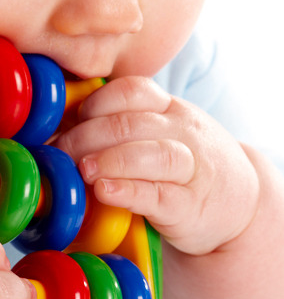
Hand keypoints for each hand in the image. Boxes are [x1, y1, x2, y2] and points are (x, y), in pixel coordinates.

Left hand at [55, 76, 259, 254]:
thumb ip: (123, 124)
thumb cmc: (183, 162)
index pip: (130, 91)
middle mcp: (182, 132)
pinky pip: (159, 196)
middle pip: (130, 124)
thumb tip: (61, 129)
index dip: (93, 105)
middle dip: (85, 137)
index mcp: (168, 109)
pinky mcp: (189, 206)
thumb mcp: (161, 131)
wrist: (239, 200)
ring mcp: (190, 169)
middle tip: (59, 153)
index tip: (67, 124)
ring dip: (109, 160)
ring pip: (152, 155)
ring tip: (82, 170)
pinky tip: (105, 191)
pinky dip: (129, 191)